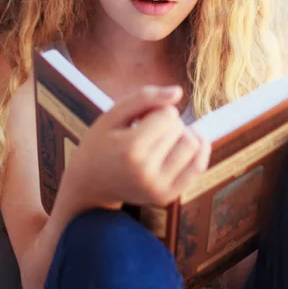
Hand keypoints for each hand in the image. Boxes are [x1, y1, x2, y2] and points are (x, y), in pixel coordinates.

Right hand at [67, 85, 210, 208]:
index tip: (141, 118)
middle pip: (181, 129)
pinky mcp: (167, 197)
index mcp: (130, 150)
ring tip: (163, 139)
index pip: (168, 115)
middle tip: (148, 131)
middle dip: (168, 123)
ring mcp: (158, 188)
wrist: (89, 185)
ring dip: (182, 135)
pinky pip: (198, 167)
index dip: (157, 110)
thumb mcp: (113, 115)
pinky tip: (182, 144)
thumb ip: (144, 98)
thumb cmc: (101, 143)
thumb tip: (178, 91)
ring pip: (193, 146)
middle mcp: (146, 172)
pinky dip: (199, 151)